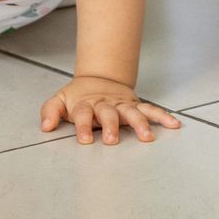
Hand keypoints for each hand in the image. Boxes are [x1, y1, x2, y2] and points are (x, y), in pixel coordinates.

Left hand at [40, 75, 181, 144]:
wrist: (98, 78)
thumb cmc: (78, 97)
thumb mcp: (59, 100)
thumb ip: (50, 111)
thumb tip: (45, 126)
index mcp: (86, 104)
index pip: (82, 114)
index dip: (82, 126)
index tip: (84, 140)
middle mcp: (105, 104)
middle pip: (108, 114)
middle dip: (111, 126)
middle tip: (112, 140)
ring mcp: (122, 104)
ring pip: (132, 112)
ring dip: (140, 123)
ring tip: (147, 137)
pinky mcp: (134, 104)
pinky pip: (150, 110)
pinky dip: (162, 116)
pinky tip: (173, 124)